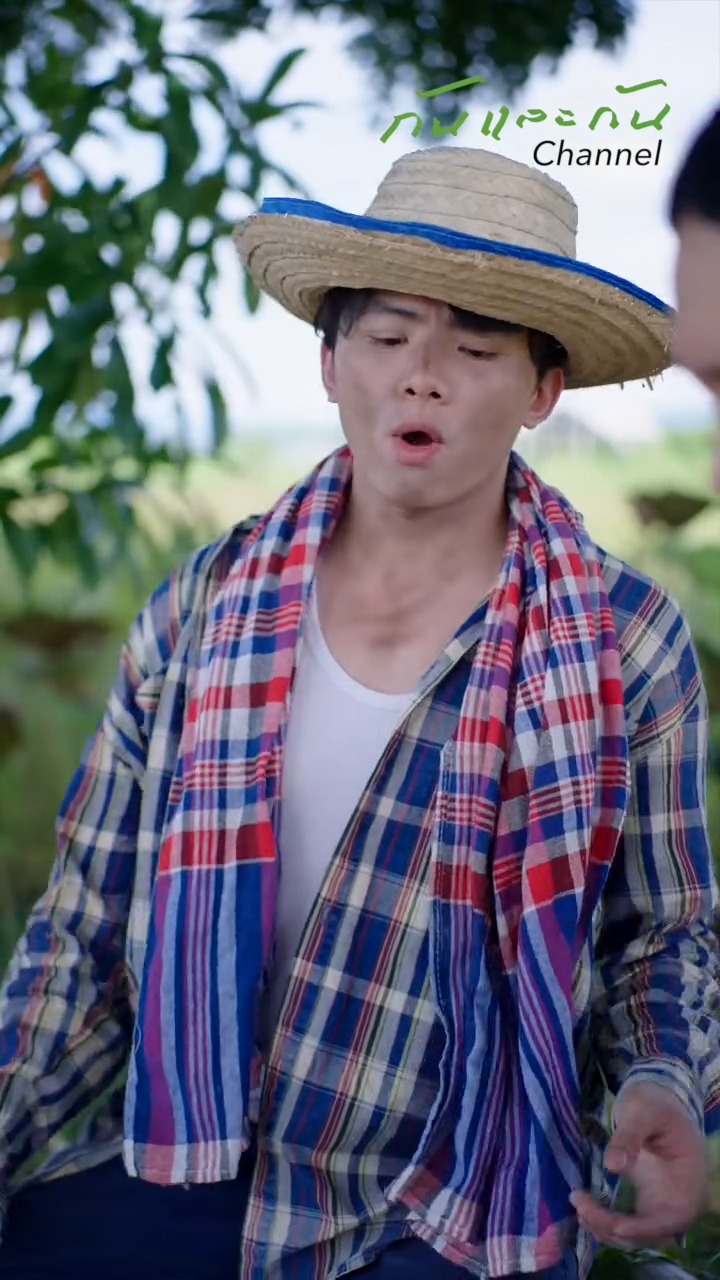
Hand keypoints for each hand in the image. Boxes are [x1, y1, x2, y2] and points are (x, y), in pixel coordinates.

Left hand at [571, 1081, 708, 1248]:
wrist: (656, 1101)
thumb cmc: (654, 1104)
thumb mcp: (642, 1111)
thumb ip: (628, 1137)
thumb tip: (611, 1166)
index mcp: (689, 1183)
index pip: (670, 1219)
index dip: (643, 1228)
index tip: (614, 1224)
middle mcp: (679, 1203)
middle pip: (648, 1233)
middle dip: (613, 1227)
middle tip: (579, 1201)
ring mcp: (662, 1206)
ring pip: (636, 1235)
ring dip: (605, 1227)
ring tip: (578, 1202)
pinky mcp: (646, 1204)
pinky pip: (629, 1225)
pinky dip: (607, 1222)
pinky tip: (585, 1207)